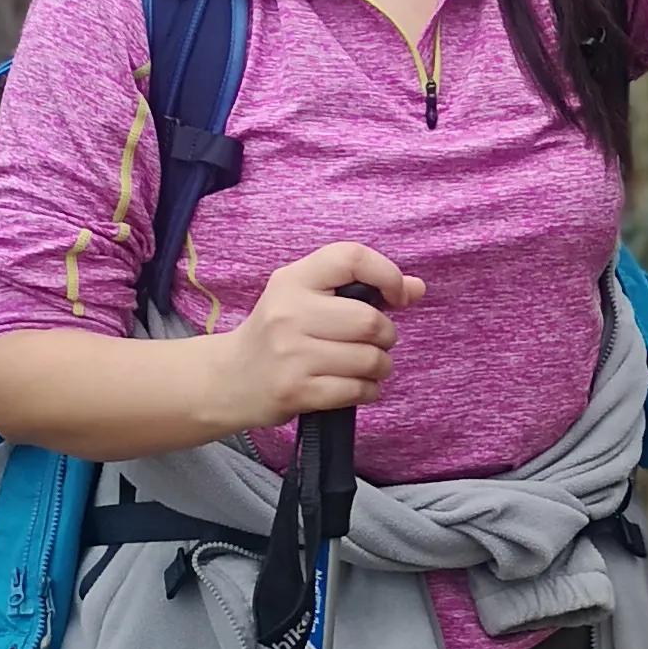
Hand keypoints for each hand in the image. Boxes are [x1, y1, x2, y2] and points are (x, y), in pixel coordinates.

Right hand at [213, 244, 421, 432]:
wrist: (229, 378)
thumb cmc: (278, 333)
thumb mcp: (308, 298)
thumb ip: (362, 288)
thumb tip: (418, 288)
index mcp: (293, 280)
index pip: (351, 257)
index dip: (387, 274)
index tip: (396, 297)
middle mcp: (289, 312)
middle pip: (370, 321)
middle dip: (387, 336)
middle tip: (375, 343)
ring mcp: (291, 354)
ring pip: (370, 359)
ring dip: (381, 367)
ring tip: (366, 367)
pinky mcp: (295, 390)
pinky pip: (358, 390)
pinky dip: (368, 390)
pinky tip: (356, 386)